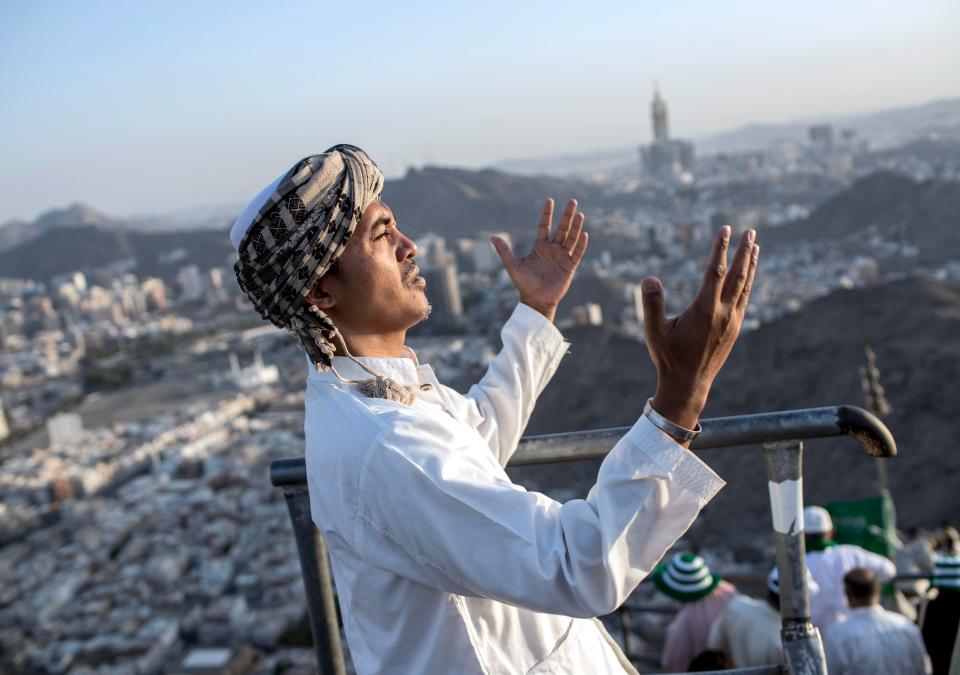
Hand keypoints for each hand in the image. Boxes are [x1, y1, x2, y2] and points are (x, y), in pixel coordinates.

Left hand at [491, 198, 588, 321]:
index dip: (547, 214)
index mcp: (540, 247)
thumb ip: (504, 251)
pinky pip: (577, 253)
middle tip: (573, 201)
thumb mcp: (512, 266)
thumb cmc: (524, 284)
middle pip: (562, 228)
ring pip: (571, 238)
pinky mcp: (570, 267)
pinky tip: (584, 234)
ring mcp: (562, 257)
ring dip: (576, 227)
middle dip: (567, 215)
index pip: (544, 226)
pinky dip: (581, 244)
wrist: (536, 300)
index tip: (550, 200)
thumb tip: (492, 237)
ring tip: (580, 214)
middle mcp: (552, 249)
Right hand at [642, 226, 759, 432]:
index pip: (715, 271)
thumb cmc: (668, 357)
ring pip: (746, 286)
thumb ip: (651, 304)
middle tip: (750, 231)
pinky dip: (748, 282)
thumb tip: (649, 278)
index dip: (720, 248)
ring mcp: (732, 321)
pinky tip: (748, 276)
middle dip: (744, 251)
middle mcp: (724, 313)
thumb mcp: (654, 331)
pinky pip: (745, 298)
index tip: (725, 229)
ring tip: (755, 247)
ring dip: (751, 264)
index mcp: (704, 310)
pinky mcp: (735, 328)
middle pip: (738, 275)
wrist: (689, 384)